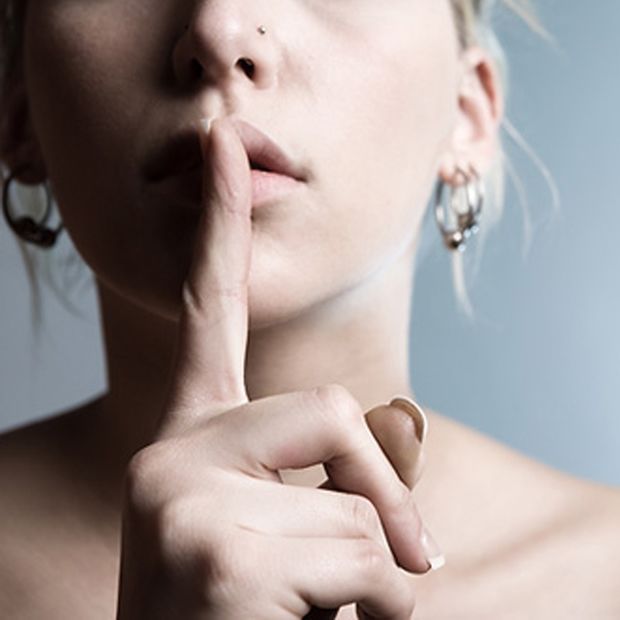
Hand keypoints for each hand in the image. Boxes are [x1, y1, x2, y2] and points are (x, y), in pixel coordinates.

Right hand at [115, 117, 440, 619]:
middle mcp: (172, 452)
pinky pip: (368, 568)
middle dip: (382, 495)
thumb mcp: (270, 534)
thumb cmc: (237, 618)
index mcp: (188, 435)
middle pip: (334, 409)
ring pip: (363, 507)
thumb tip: (420, 541)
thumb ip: (325, 495)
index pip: (207, 308)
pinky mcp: (218, 558)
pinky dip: (376, 618)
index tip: (225, 144)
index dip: (217, 223)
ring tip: (312, 618)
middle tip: (397, 567)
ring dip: (375, 579)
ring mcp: (183, 499)